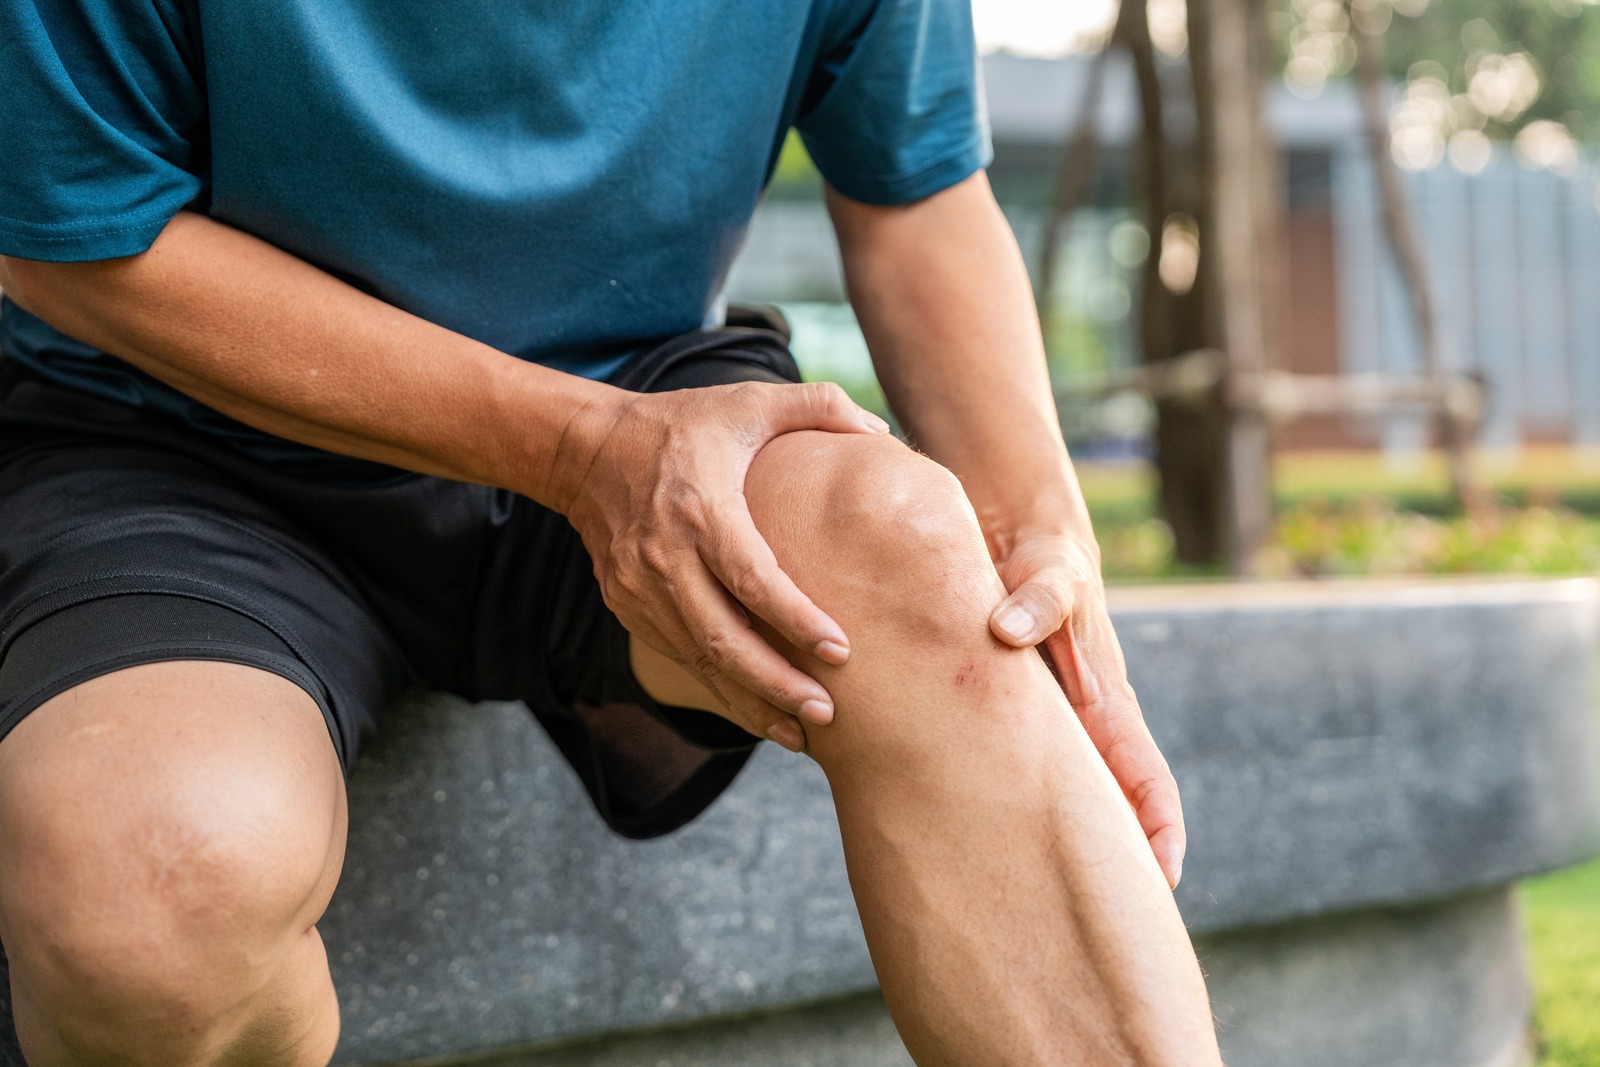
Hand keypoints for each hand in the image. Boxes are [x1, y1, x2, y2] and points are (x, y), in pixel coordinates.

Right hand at [557, 379, 890, 748]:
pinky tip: (758, 708)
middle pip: (723, 638)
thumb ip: (818, 405)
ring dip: (749, 699)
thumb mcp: (748, 402)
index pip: (752, 578)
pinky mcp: (627, 605)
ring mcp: (640, 587)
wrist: (587, 450)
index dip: (796, 620)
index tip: (841, 651)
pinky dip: (719, 687)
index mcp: (702, 508)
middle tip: (827, 713)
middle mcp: (665, 556)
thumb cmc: (682, 425)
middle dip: (776, 683)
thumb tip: (881, 432)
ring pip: (699, 659)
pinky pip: (679, 656)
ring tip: (799, 732)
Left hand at [987, 531, 1185, 888]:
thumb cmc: (1046, 560)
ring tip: (1018, 907)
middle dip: (1104, 868)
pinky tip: (954, 840)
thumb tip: (1005, 632)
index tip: (1160, 882)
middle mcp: (1080, 730)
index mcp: (1109, 706)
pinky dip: (986, 809)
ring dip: (1044, 850)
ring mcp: (1041, 731)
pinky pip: (999, 774)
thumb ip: (1038, 599)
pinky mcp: (998, 720)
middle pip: (1102, 813)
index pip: (1148, 783)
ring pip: (1051, 804)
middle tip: (1090, 926)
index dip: (1159, 833)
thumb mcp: (1051, 572)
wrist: (1013, 542)